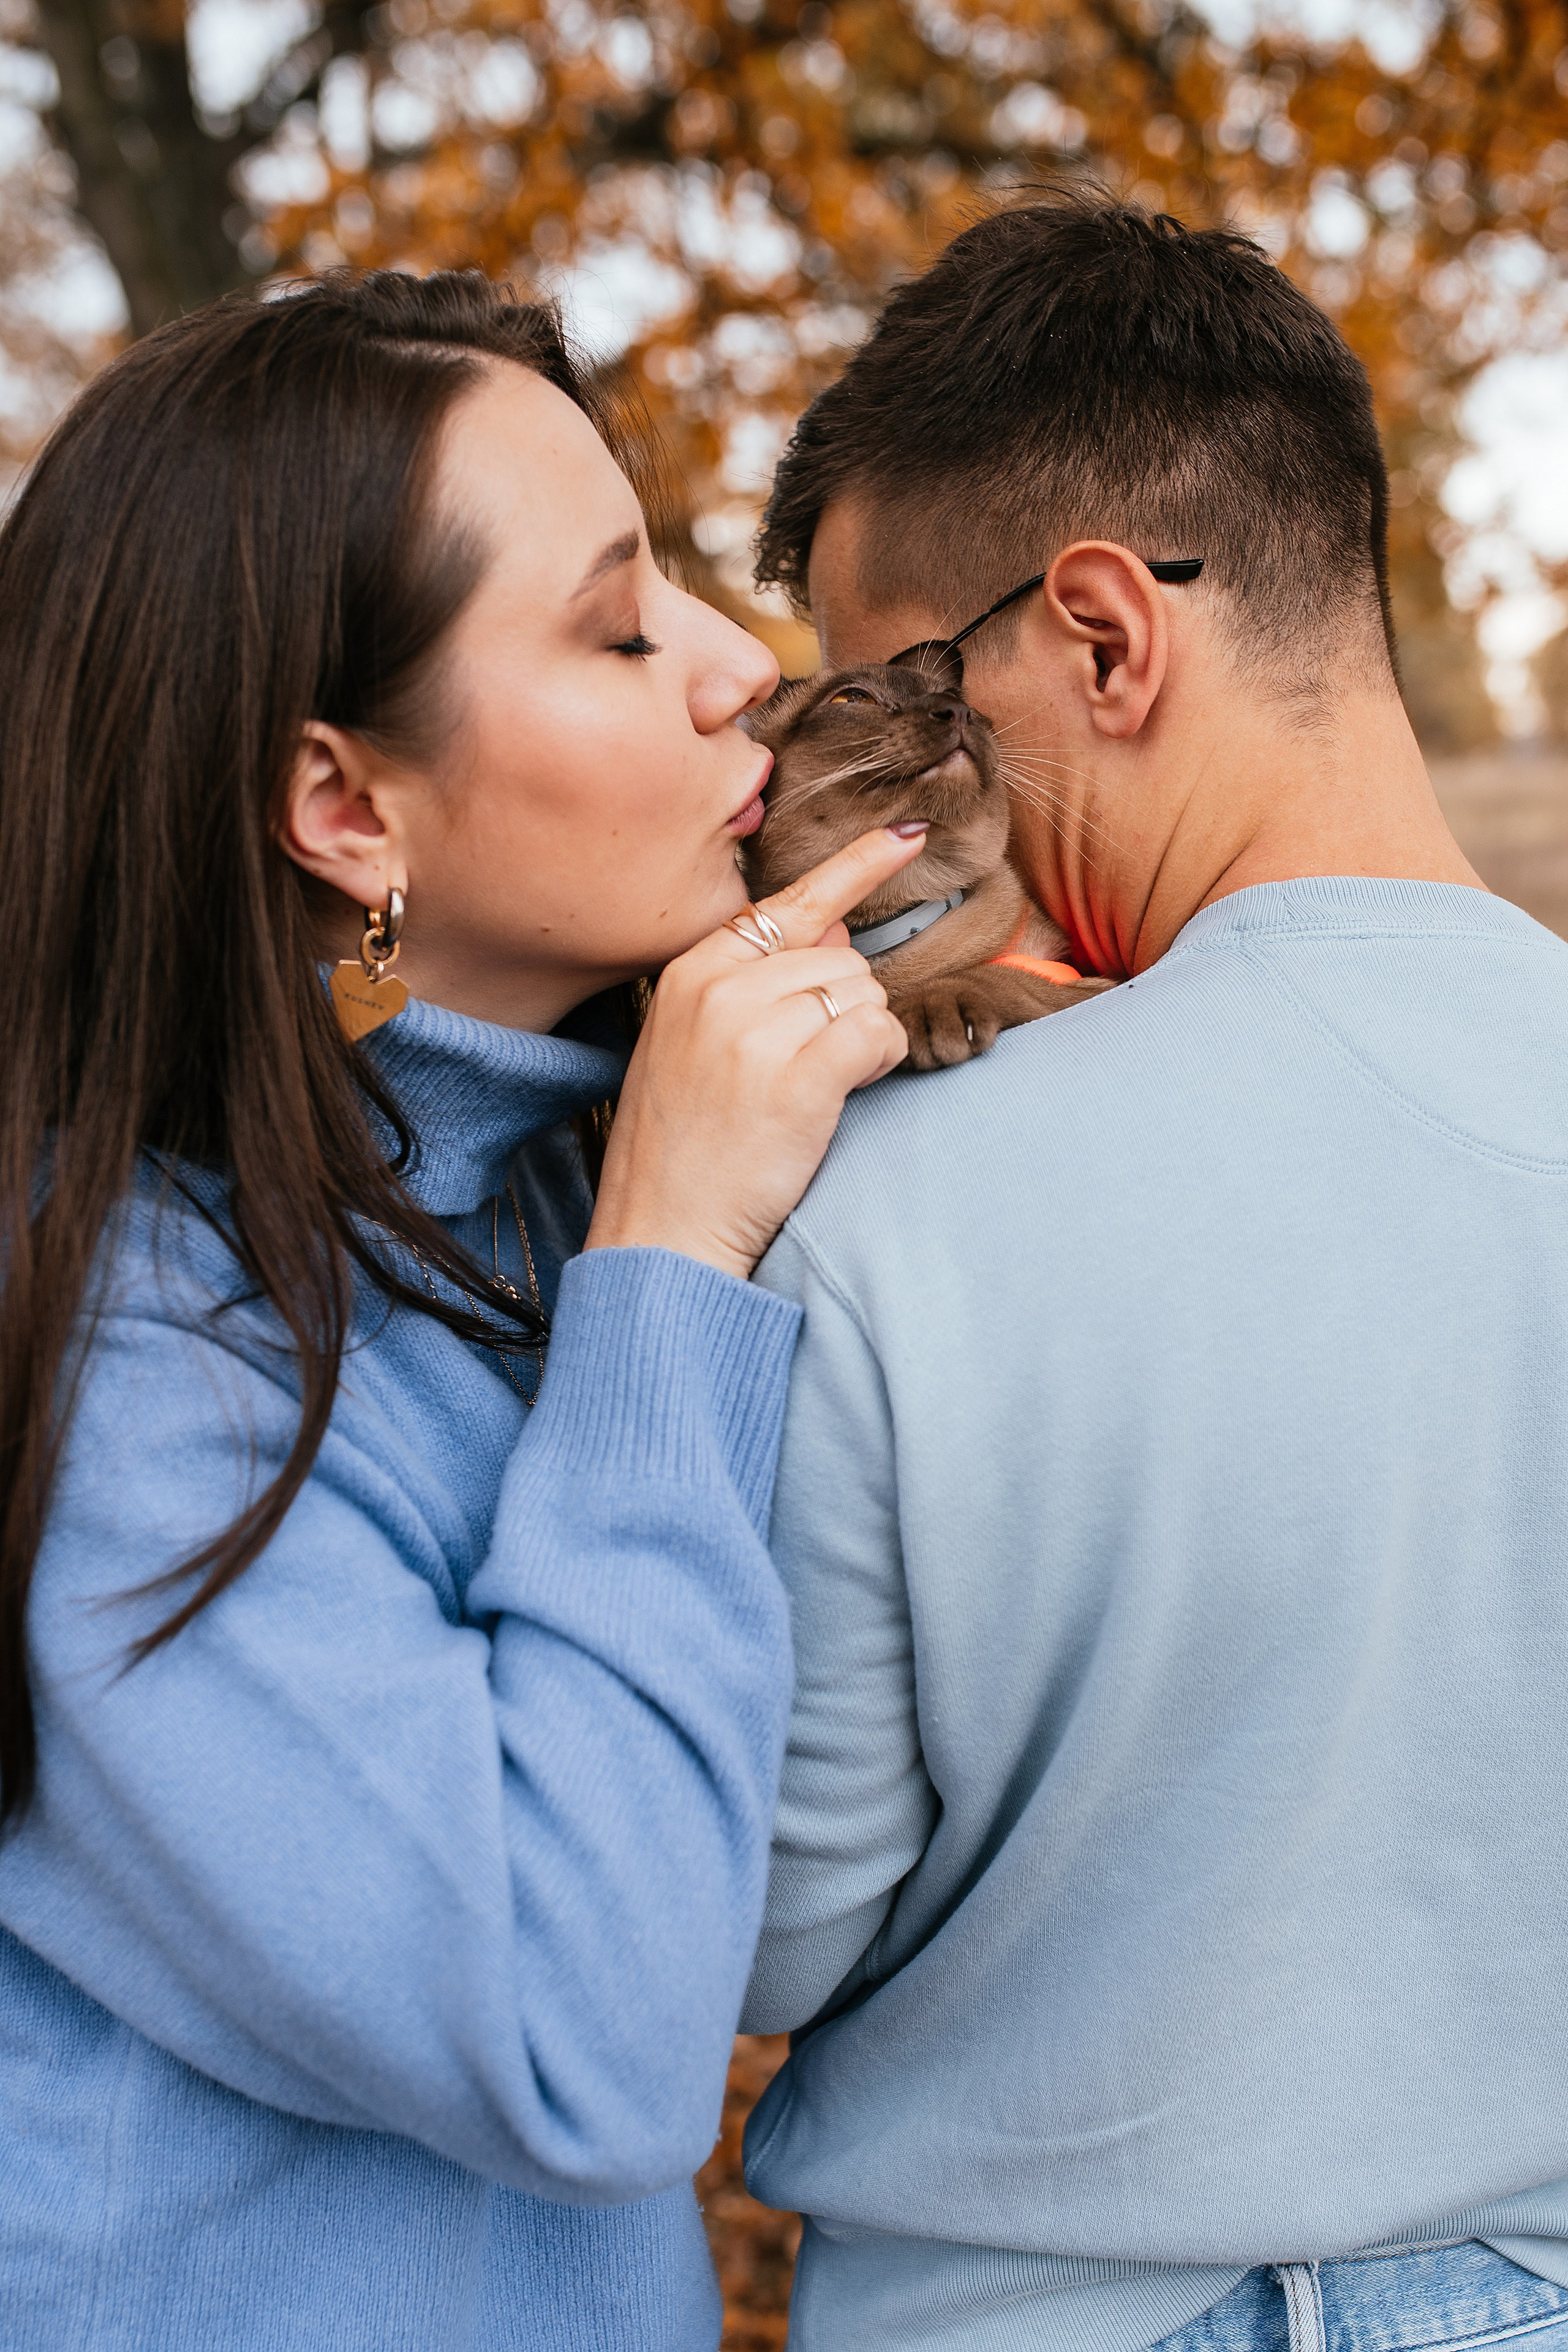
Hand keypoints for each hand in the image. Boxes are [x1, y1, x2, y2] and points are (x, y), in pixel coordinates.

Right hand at [584, 827, 925, 1279]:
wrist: (662, 1229)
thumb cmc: (684, 1146)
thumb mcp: (696, 1045)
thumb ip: (759, 982)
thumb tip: (836, 928)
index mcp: (692, 973)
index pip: (788, 903)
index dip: (857, 867)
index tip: (908, 835)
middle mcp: (721, 989)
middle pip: (839, 958)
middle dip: (846, 1008)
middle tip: (807, 1068)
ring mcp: (756, 1031)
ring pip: (863, 993)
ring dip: (862, 1039)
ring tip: (813, 1090)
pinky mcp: (798, 1079)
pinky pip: (876, 1033)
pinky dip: (880, 1059)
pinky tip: (847, 1090)